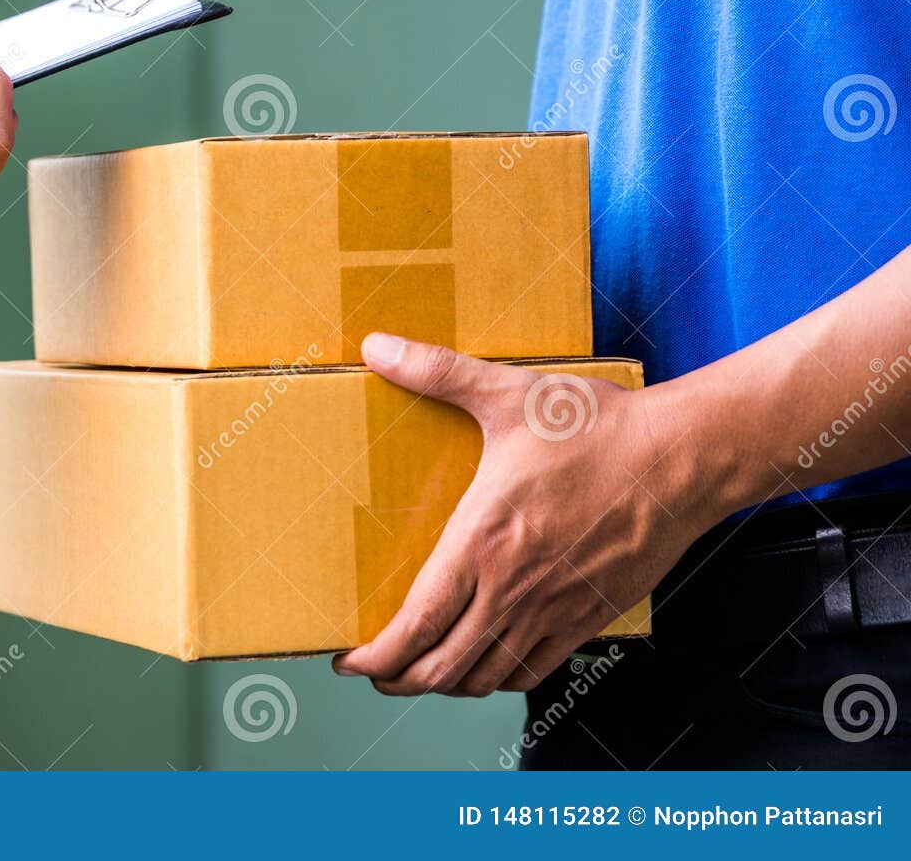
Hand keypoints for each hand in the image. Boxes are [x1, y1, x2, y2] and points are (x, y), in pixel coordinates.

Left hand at [331, 332, 711, 695]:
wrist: (684, 459)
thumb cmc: (597, 428)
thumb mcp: (508, 394)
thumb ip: (437, 372)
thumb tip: (377, 347)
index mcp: (482, 544)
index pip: (416, 625)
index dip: (377, 655)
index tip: (347, 659)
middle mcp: (513, 590)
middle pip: (442, 668)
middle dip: (398, 678)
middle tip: (374, 670)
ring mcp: (554, 611)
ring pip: (486, 678)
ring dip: (445, 684)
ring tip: (421, 670)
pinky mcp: (589, 617)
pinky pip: (534, 670)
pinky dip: (498, 679)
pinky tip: (486, 663)